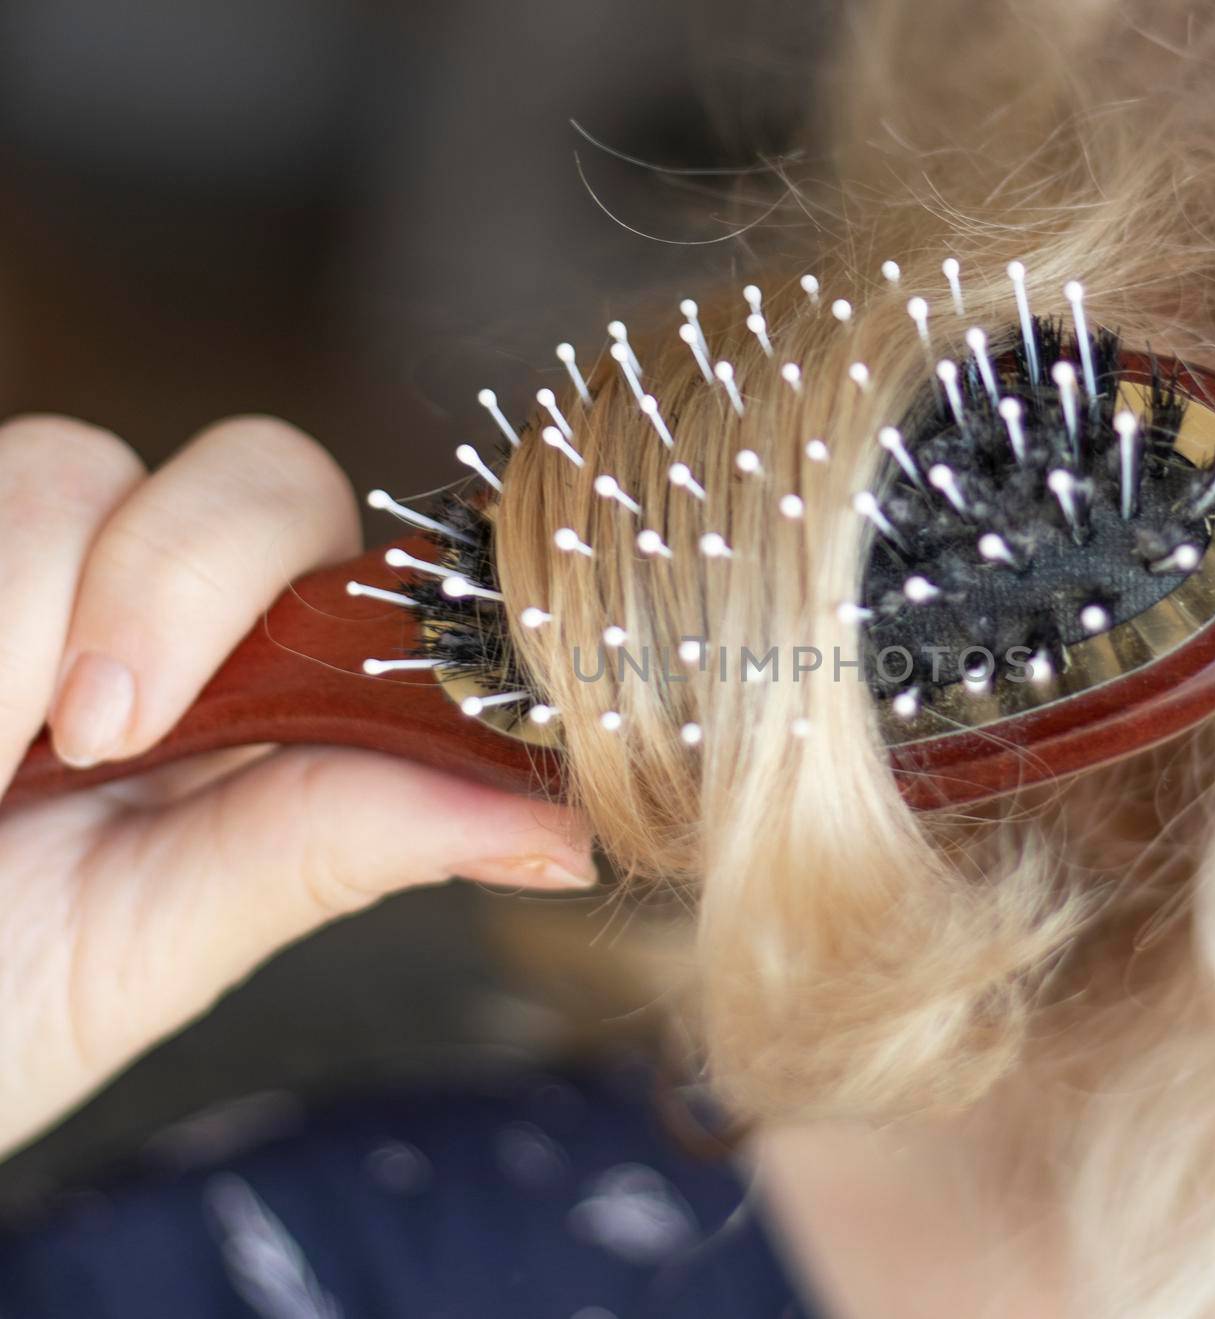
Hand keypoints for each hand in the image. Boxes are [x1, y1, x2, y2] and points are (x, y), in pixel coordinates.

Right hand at [0, 415, 592, 1157]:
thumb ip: (338, 846)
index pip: (371, 570)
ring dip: (19, 625)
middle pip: (258, 473)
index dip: (346, 607)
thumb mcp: (152, 943)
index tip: (273, 720)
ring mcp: (39, 566)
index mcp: (266, 701)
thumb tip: (573, 833)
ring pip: (74, 467)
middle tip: (95, 742)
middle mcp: (169, 613)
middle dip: (175, 586)